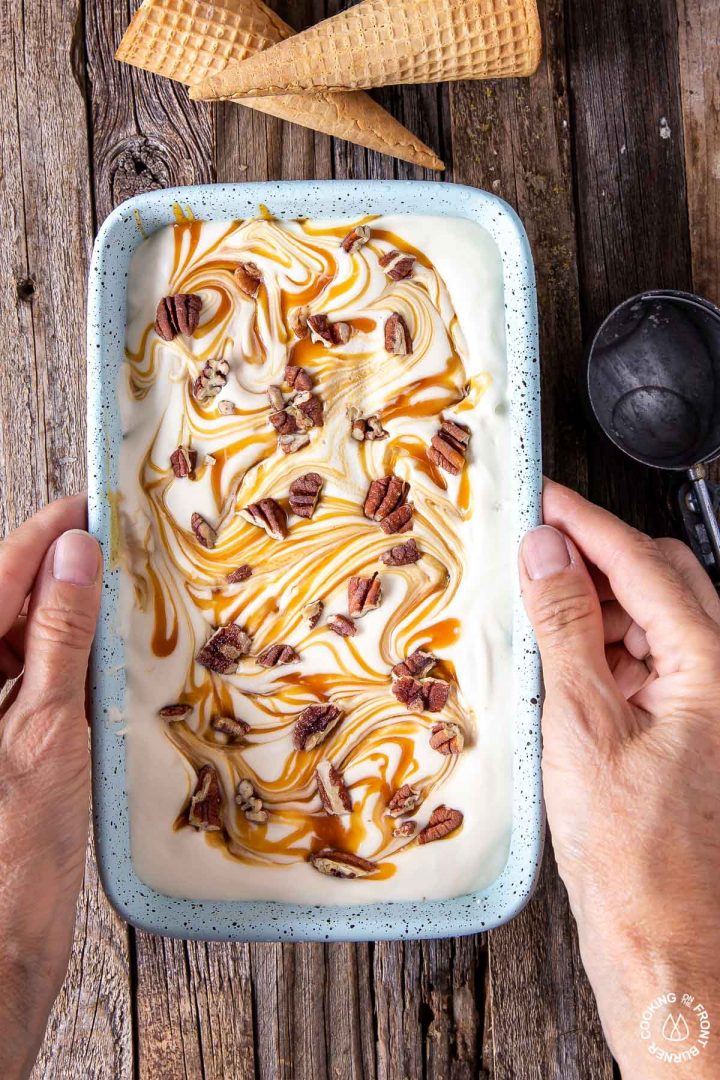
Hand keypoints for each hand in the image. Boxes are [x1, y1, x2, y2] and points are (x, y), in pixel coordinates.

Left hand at [0, 498, 101, 1079]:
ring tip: (120, 584)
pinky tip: (106, 648)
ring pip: (22, 640)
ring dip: (67, 612)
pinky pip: (33, 680)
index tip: (87, 503)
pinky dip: (68, 658)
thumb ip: (58, 639)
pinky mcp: (4, 744)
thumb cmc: (16, 850)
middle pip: (6, 604)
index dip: (42, 535)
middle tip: (116, 538)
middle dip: (59, 568)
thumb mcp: (47, 731)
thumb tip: (76, 557)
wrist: (1, 945)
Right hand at [520, 481, 719, 1076]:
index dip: (586, 522)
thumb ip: (566, 629)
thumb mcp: (584, 728)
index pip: (645, 562)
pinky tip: (565, 664)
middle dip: (597, 558)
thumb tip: (547, 553)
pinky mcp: (693, 734)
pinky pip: (653, 666)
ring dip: (599, 607)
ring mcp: (712, 706)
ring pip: (658, 622)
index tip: (541, 496)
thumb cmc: (636, 859)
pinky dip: (606, 652)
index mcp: (716, 666)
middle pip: (664, 580)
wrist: (670, 951)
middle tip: (534, 550)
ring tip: (538, 611)